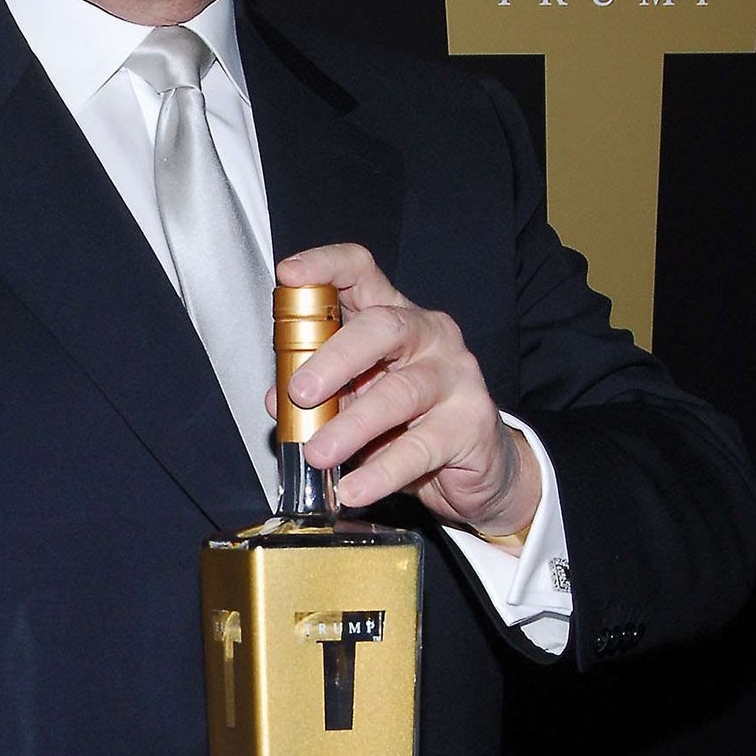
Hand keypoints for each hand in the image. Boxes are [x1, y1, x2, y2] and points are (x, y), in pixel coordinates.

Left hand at [273, 243, 540, 538]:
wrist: (479, 469)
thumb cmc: (411, 423)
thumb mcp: (356, 400)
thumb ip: (319, 394)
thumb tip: (276, 400)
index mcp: (395, 318)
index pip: (362, 273)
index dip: (325, 267)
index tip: (289, 276)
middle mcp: (430, 336)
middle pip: (382, 327)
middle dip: (333, 358)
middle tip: (299, 393)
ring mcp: (457, 377)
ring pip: (400, 392)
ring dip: (352, 425)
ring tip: (318, 453)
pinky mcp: (471, 424)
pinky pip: (420, 448)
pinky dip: (381, 472)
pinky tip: (353, 489)